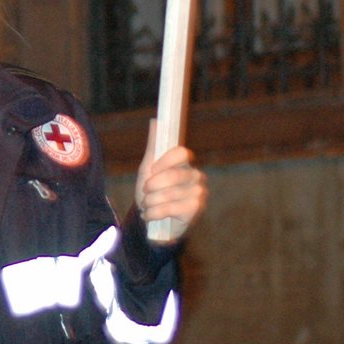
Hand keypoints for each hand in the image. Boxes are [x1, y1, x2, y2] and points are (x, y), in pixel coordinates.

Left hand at [134, 120, 206, 244]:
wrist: (154, 222)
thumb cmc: (153, 192)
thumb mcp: (148, 168)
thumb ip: (153, 146)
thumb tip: (155, 121)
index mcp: (185, 163)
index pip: (182, 153)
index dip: (164, 162)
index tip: (151, 171)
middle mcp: (196, 175)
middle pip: (172, 175)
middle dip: (151, 186)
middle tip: (145, 193)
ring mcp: (198, 193)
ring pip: (168, 193)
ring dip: (150, 202)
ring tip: (148, 205)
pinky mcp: (195, 209)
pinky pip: (169, 208)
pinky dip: (154, 213)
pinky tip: (151, 215)